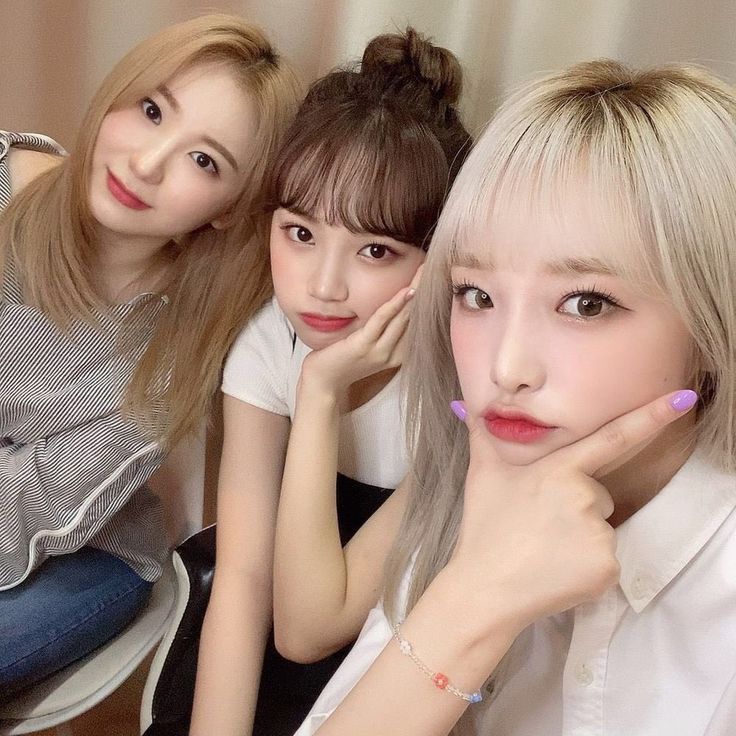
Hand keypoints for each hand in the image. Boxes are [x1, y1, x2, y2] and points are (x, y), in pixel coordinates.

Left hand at [299, 267, 422, 398]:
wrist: (323, 383)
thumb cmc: (344, 362)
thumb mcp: (371, 347)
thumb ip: (385, 331)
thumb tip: (395, 307)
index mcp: (399, 354)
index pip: (419, 325)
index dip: (428, 301)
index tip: (435, 279)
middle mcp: (394, 354)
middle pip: (415, 318)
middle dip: (426, 292)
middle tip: (436, 268)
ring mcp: (380, 351)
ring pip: (404, 317)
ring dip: (415, 292)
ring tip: (425, 272)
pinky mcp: (363, 345)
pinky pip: (382, 321)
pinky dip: (395, 305)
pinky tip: (406, 291)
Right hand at [445, 390, 696, 637]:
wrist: (484, 587)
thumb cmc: (484, 527)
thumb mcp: (482, 474)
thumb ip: (480, 434)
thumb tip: (463, 403)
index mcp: (560, 469)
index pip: (613, 438)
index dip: (651, 416)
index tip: (683, 399)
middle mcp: (585, 497)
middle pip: (598, 495)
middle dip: (576, 507)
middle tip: (539, 526)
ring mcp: (599, 534)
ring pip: (602, 527)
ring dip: (580, 536)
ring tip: (544, 549)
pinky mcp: (607, 568)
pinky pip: (606, 558)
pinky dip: (587, 565)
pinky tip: (557, 568)